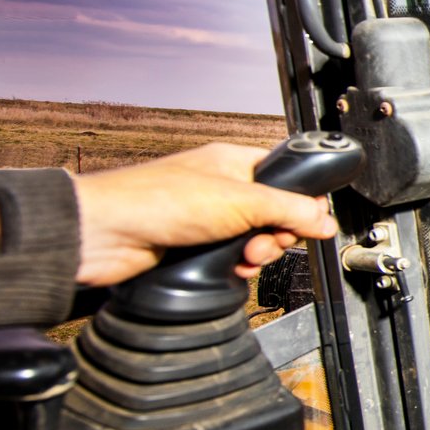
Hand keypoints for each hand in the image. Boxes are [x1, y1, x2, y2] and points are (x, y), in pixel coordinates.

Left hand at [72, 144, 339, 287]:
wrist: (104, 234)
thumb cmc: (157, 200)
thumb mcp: (242, 201)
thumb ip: (290, 210)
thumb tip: (325, 220)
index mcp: (234, 162)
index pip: (285, 178)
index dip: (300, 201)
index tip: (306, 221)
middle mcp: (221, 187)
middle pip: (274, 214)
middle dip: (277, 234)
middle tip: (267, 241)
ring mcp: (206, 218)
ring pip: (254, 238)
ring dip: (257, 253)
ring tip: (246, 256)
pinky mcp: (193, 245)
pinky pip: (231, 256)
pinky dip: (237, 265)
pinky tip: (231, 267)